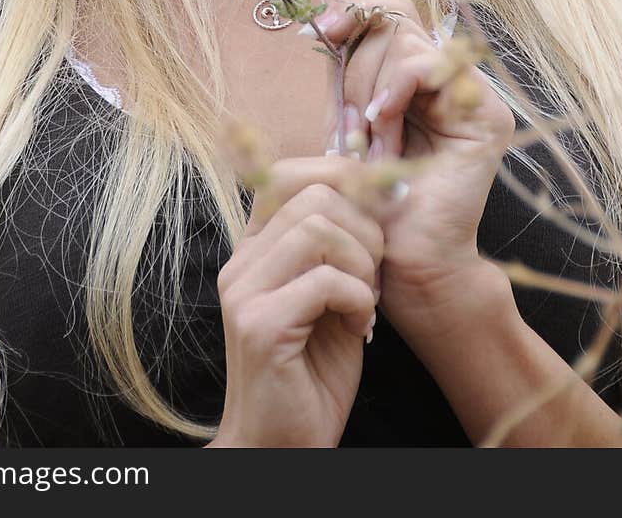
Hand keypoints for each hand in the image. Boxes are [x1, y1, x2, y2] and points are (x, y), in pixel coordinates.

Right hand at [211, 156, 382, 447]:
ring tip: (364, 301)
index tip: (380, 216)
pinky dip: (358, 301)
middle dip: (364, 227)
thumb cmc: (313, 373)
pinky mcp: (259, 326)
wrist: (283, 447)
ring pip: (319, 228)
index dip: (344, 181)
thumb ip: (340, 248)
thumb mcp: (331, 297)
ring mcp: (244, 292)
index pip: (290, 173)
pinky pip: (325, 281)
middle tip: (373, 274)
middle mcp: (241, 262)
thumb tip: (377, 188)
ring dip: (361, 264)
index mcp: (255, 249)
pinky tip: (359, 328)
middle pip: (313, 194)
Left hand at [319, 0, 513, 345]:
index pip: (391, 13)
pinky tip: (381, 122)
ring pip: (406, 42)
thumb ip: (345, 72)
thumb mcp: (346, 123)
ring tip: (372, 138)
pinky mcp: (485, 114)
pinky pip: (427, 67)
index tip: (320, 30)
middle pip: (396, 21)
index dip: (355, 9)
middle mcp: (449, 79)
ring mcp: (471, 94)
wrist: (399, 261)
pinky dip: (393, 89)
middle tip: (350, 117)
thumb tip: (324, 17)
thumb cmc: (370, 202)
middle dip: (357, 63)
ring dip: (372, 89)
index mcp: (418, 76)